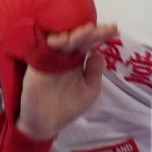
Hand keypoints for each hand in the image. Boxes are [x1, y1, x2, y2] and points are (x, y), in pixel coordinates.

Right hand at [15, 22, 115, 141]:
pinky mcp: (37, 65)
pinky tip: (63, 40)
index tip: (115, 29)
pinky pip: (43, 50)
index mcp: (78, 60)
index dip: (101, 35)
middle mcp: (64, 55)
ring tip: (88, 31)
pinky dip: (53, 44)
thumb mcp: (89, 91)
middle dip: (90, 32)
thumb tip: (99, 53)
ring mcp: (50, 58)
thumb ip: (95, 73)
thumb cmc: (69, 106)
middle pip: (77, 38)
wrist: (46, 123)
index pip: (89, 43)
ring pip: (62, 40)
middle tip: (104, 28)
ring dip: (74, 35)